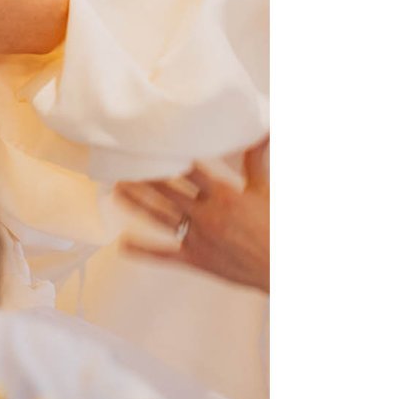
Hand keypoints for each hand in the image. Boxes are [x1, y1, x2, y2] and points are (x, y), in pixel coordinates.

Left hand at [116, 136, 268, 292]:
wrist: (281, 268)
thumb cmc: (275, 228)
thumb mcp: (265, 190)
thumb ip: (257, 161)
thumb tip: (264, 130)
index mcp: (222, 195)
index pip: (190, 170)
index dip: (169, 157)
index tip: (150, 144)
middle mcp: (205, 215)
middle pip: (166, 191)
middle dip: (144, 178)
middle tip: (123, 164)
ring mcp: (197, 238)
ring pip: (159, 217)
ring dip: (137, 204)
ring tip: (117, 191)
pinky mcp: (195, 259)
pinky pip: (164, 255)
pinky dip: (143, 251)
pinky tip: (123, 245)